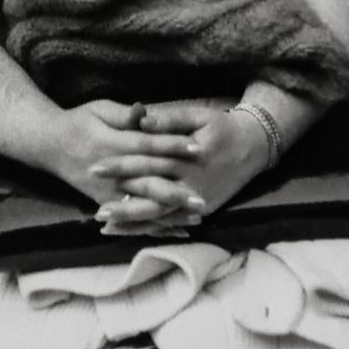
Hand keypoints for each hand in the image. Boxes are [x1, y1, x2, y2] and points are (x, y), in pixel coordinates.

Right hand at [52, 100, 202, 210]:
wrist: (49, 144)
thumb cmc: (79, 121)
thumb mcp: (98, 109)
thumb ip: (123, 114)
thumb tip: (146, 113)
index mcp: (110, 143)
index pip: (146, 146)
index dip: (172, 146)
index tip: (198, 149)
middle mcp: (109, 171)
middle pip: (146, 182)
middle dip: (175, 192)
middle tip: (202, 199)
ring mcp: (105, 191)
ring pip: (141, 205)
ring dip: (169, 213)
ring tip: (196, 217)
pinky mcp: (104, 202)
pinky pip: (132, 218)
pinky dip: (154, 225)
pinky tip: (178, 230)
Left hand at [93, 104, 269, 224]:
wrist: (254, 148)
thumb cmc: (220, 127)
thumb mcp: (197, 116)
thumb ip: (168, 119)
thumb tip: (141, 120)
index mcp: (187, 156)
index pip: (147, 160)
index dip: (121, 165)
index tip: (95, 167)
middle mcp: (192, 182)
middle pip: (152, 194)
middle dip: (123, 203)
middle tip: (97, 210)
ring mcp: (198, 200)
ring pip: (162, 214)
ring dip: (134, 222)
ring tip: (106, 227)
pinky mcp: (203, 210)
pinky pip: (173, 221)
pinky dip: (152, 227)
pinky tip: (132, 231)